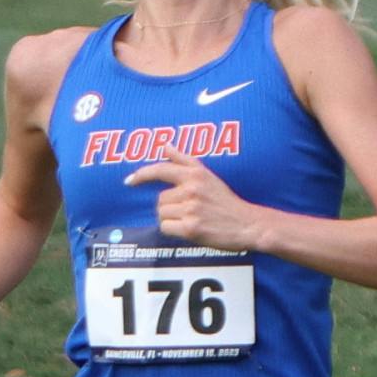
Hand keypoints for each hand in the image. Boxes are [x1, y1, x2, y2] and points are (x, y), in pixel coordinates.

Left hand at [123, 148, 258, 249]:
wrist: (247, 224)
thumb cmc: (226, 202)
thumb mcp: (208, 176)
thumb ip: (184, 160)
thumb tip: (166, 145)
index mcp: (195, 174)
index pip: (161, 169)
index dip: (142, 175)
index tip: (129, 181)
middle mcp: (192, 189)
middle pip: (160, 199)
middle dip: (169, 207)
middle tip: (189, 212)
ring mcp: (191, 208)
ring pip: (162, 215)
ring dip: (172, 220)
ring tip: (191, 220)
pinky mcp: (191, 228)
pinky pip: (166, 228)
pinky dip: (173, 231)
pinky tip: (189, 230)